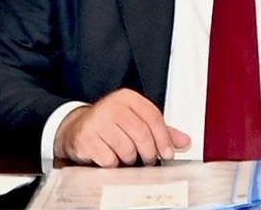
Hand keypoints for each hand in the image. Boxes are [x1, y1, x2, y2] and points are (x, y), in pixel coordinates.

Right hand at [54, 89, 191, 166]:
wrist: (76, 128)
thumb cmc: (109, 125)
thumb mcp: (135, 121)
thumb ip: (160, 130)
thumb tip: (184, 141)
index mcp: (127, 97)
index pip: (153, 116)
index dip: (164, 137)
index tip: (168, 152)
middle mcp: (112, 106)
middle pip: (142, 134)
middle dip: (149, 153)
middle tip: (148, 160)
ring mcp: (97, 121)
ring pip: (126, 149)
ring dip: (130, 159)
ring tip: (126, 156)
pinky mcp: (86, 138)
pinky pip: (109, 160)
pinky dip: (113, 164)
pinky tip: (110, 157)